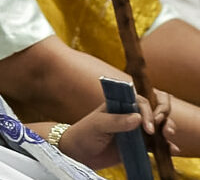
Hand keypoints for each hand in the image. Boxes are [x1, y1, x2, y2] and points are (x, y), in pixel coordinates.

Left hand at [57, 92, 177, 169]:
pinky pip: (156, 143)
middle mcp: (130, 114)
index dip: (148, 110)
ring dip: (168, 128)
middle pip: (154, 108)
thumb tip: (137, 118)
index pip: (140, 100)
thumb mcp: (97, 125)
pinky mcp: (139, 144)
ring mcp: (136, 129)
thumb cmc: (84, 134)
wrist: (79, 154)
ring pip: (158, 124)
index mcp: (119, 104)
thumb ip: (116, 121)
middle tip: (164, 129)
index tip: (148, 125)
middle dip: (163, 115)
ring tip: (169, 136)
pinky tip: (173, 150)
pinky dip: (166, 145)